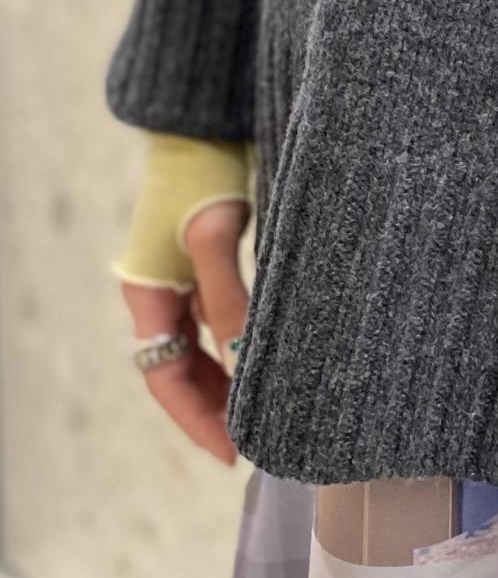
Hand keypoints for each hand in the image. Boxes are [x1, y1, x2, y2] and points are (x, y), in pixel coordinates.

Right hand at [118, 197, 248, 465]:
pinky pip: (219, 319)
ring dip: (229, 378)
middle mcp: (162, 294)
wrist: (209, 126)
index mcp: (148, 295)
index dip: (196, 419)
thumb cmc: (206, 175)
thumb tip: (243, 358)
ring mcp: (184, 280)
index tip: (232, 451)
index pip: (164, 378)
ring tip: (267, 408)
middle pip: (181, 370)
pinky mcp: (209, 263)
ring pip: (202, 348)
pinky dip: (240, 343)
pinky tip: (269, 357)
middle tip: (256, 439)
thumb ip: (227, 296)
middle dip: (215, 407)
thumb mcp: (215, 236)